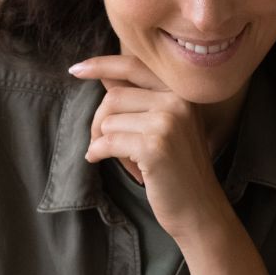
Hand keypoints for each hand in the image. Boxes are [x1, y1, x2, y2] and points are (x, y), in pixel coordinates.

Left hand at [70, 54, 233, 245]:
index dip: (101, 65)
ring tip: (117, 157)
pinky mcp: (155, 146)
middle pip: (114, 96)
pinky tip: (98, 159)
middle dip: (99, 120)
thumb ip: (138, 98)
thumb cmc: (177, 169)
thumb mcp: (165, 125)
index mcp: (182, 91)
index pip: (134, 66)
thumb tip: (104, 75)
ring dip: (102, 140)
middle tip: (99, 142)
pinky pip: (108, 142)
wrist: (199, 209)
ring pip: (109, 120)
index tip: (76, 70)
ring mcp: (168, 122)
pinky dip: (97, 152)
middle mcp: (178, 101)